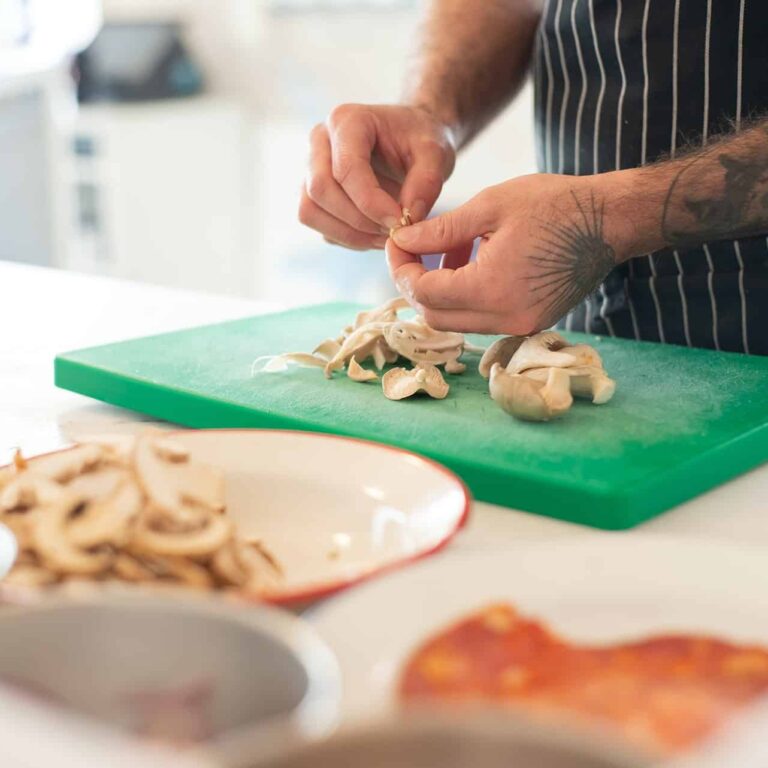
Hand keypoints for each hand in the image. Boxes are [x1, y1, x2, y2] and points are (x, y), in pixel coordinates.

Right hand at [298, 104, 455, 250]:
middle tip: (394, 231)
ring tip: (386, 236)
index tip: (401, 222)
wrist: (411, 140)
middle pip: (320, 190)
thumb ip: (427, 183)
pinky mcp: (314, 195)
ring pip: (310, 211)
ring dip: (349, 234)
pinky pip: (320, 226)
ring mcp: (311, 169)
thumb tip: (407, 219)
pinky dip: (347, 238)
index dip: (371, 203)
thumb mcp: (437, 154)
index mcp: (347, 120)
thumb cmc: (421, 141)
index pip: (346, 168)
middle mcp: (320, 141)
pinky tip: (376, 234)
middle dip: (359, 220)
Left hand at [387, 173, 626, 334]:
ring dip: (442, 290)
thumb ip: (439, 230)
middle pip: (435, 317)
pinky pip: (483, 318)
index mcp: (492, 288)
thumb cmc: (554, 204)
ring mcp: (521, 325)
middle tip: (413, 250)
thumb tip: (402, 240)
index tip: (397, 242)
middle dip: (416, 284)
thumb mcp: (490, 207)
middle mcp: (506, 318)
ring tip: (451, 249)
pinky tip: (475, 261)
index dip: (402, 268)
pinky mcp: (531, 323)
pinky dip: (467, 296)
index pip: (424, 292)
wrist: (610, 221)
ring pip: (457, 320)